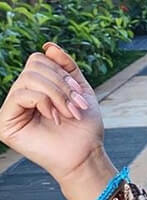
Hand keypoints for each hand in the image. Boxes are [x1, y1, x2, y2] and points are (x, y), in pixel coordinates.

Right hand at [0, 42, 103, 183]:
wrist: (85, 152)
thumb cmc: (83, 125)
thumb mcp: (78, 89)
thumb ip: (64, 67)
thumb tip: (48, 46)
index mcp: (35, 89)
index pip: (38, 60)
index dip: (60, 71)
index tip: (77, 92)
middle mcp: (19, 97)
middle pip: (33, 66)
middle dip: (60, 83)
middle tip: (75, 104)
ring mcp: (10, 109)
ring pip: (28, 79)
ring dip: (57, 94)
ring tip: (69, 112)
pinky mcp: (5, 123)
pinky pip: (21, 95)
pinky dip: (44, 102)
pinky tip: (55, 117)